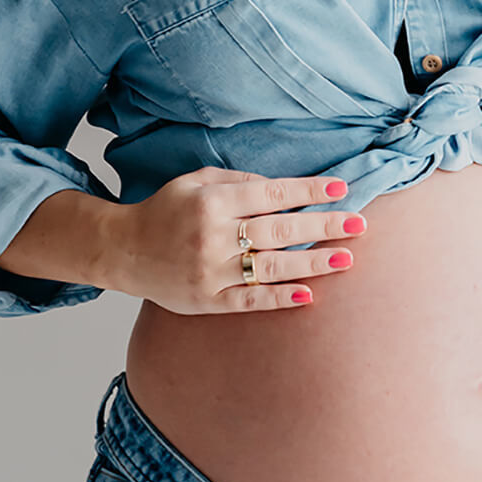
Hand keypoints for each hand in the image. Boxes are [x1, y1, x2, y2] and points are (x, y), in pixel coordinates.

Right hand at [105, 166, 366, 313]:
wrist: (123, 250)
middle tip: (359, 224)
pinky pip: (250, 299)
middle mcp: (213, 236)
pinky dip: (280, 298)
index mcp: (212, 201)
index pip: (272, 194)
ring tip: (346, 259)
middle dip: (323, 227)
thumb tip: (285, 189)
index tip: (342, 189)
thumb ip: (239, 181)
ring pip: (272, 267)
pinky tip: (309, 295)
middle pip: (280, 231)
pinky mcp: (207, 300)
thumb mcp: (196, 182)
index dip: (309, 191)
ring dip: (313, 264)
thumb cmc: (167, 211)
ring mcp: (211, 271)